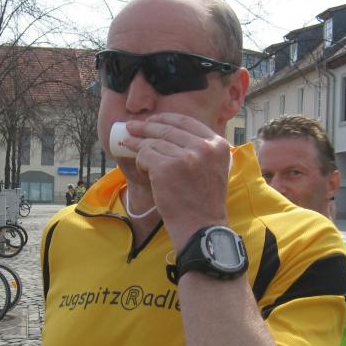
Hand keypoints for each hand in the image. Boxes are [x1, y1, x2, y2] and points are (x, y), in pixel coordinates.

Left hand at [126, 113, 229, 250]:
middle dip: (146, 127)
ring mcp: (185, 157)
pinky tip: (141, 169)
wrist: (201, 227)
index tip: (153, 120)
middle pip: (167, 129)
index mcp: (217, 144)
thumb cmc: (203, 202)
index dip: (166, 118)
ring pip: (153, 143)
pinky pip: (145, 155)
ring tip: (128, 145)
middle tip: (131, 127)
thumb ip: (199, 148)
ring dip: (139, 146)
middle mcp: (203, 147)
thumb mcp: (213, 168)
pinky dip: (139, 161)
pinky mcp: (166, 168)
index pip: (186, 121)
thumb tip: (169, 129)